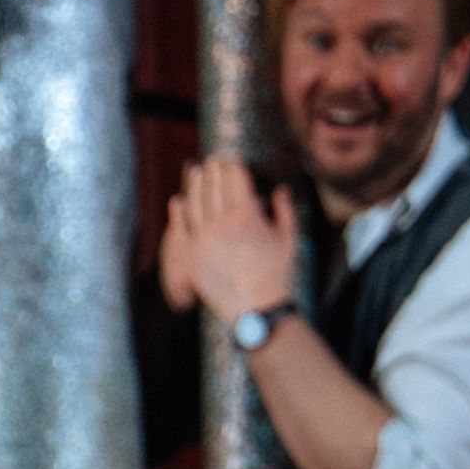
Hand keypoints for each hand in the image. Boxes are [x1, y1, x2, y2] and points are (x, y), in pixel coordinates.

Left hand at [162, 155, 298, 325]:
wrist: (255, 307)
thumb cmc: (276, 274)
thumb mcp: (289, 238)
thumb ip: (285, 209)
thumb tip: (279, 189)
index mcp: (247, 215)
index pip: (236, 181)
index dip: (233, 167)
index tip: (232, 160)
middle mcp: (223, 223)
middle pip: (215, 187)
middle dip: (214, 171)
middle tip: (214, 160)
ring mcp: (204, 238)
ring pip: (196, 203)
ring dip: (195, 184)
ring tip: (196, 171)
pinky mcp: (192, 254)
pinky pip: (183, 227)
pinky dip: (181, 211)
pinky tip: (180, 200)